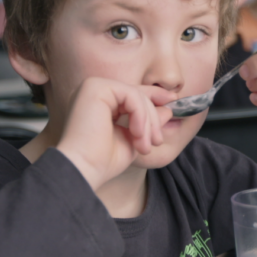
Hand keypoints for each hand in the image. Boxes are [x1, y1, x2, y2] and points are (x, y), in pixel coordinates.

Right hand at [56, 78, 175, 189]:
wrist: (83, 170)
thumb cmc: (103, 161)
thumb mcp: (134, 138)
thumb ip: (149, 122)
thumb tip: (168, 108)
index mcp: (99, 101)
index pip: (132, 94)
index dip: (154, 97)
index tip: (173, 101)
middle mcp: (93, 90)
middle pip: (137, 94)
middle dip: (153, 118)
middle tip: (156, 142)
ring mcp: (92, 86)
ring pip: (137, 94)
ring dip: (147, 121)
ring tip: (144, 145)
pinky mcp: (94, 87)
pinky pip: (131, 94)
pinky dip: (140, 115)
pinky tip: (136, 134)